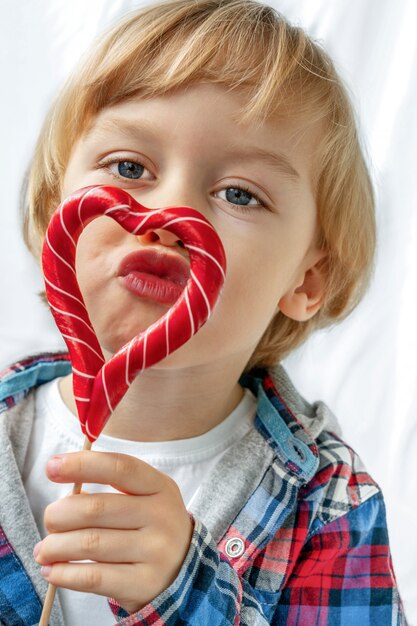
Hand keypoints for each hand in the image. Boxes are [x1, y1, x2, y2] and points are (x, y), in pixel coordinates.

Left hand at [33, 451, 193, 612]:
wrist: (183, 568)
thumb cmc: (150, 525)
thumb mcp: (144, 497)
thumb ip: (109, 488)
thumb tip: (63, 491)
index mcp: (160, 486)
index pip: (119, 468)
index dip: (82, 465)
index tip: (52, 467)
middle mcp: (162, 516)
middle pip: (96, 508)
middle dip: (60, 513)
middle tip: (50, 520)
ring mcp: (155, 552)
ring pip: (89, 543)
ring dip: (55, 546)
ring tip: (45, 549)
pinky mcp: (144, 584)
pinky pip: (93, 578)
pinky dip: (64, 573)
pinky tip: (53, 570)